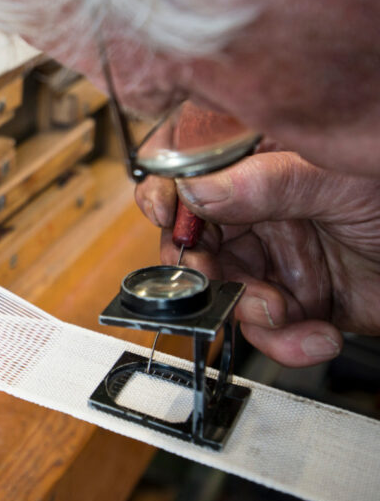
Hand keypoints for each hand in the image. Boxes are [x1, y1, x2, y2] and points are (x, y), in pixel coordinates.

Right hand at [135, 150, 379, 366]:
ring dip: (246, 311)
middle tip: (215, 281)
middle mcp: (254, 204)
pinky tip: (315, 333)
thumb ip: (266, 182)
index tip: (166, 214)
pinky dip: (285, 342)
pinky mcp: (294, 301)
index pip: (182, 164)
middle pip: (188, 236)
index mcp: (256, 159)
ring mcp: (272, 254)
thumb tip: (194, 191)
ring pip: (220, 289)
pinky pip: (263, 329)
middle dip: (198, 267)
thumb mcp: (339, 178)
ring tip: (283, 311)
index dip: (162, 188)